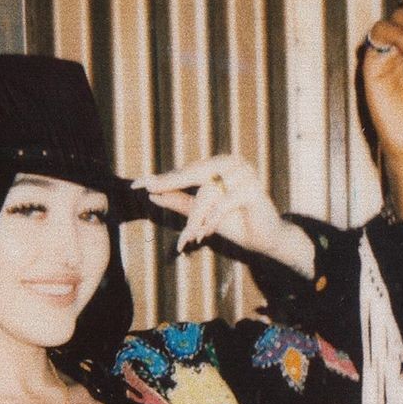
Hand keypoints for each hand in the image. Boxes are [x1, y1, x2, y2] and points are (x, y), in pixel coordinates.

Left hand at [132, 156, 314, 277]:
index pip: (187, 170)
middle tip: (150, 192)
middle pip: (194, 174)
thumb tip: (152, 194)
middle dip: (171, 186)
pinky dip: (213, 220)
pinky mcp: (254, 189)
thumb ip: (180, 202)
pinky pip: (224, 203)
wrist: (265, 240)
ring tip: (193, 236)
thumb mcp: (202, 215)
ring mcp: (245, 174)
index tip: (137, 184)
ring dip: (197, 217)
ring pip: (207, 192)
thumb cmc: (236, 224)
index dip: (163, 178)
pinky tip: (208, 233)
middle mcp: (233, 163)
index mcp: (220, 165)